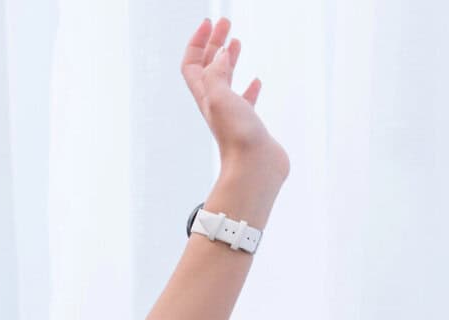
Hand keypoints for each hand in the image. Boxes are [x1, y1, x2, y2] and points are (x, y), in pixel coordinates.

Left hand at [181, 17, 288, 181]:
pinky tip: (256, 81)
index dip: (197, 42)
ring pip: (226, 81)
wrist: (255, 168)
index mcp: (206, 96)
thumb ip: (216, 74)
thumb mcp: (220, 98)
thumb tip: (218, 55)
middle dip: (214, 44)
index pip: (192, 64)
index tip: (210, 23)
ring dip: (229, 60)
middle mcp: (215, 104)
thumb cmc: (238, 136)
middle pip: (209, 68)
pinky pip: (246, 101)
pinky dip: (249, 88)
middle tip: (226, 23)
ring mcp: (232, 114)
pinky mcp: (249, 124)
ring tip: (236, 43)